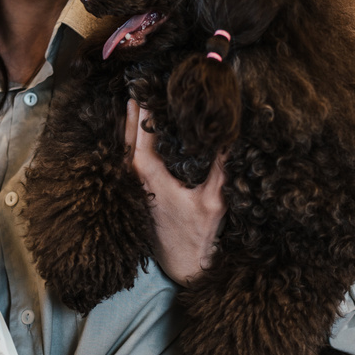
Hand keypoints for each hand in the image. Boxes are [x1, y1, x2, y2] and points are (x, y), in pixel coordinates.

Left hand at [125, 99, 226, 285]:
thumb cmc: (198, 236)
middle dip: (133, 113)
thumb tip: (228, 138)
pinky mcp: (138, 197)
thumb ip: (220, 168)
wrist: (184, 266)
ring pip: (126, 151)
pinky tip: (136, 136)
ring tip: (134, 103)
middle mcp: (137, 181)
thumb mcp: (215, 201)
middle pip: (128, 139)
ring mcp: (135, 189)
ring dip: (130, 128)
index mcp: (151, 177)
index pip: (142, 135)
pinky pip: (129, 163)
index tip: (147, 89)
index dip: (144, 111)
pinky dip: (131, 145)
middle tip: (136, 87)